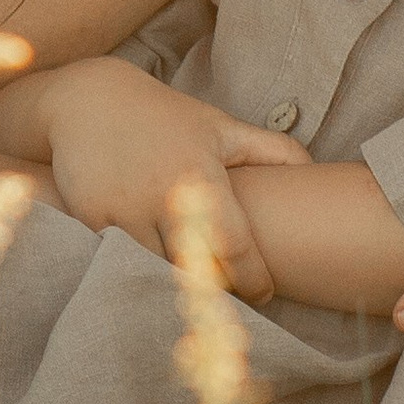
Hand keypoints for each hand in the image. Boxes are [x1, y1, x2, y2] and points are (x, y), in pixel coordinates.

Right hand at [33, 60, 308, 303]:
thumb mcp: (221, 127)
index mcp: (202, 179)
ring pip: (155, 272)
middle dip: (212, 290)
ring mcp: (123, 211)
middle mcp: (164, 199)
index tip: (263, 294)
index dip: (254, 280)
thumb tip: (314, 169)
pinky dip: (132, 269)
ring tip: (186, 291)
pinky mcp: (91, 218)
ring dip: (171, 282)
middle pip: (196, 272)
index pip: (236, 249)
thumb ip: (270, 150)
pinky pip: (117, 261)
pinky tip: (142, 271)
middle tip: (225, 302)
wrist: (89, 101)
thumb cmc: (165, 117)